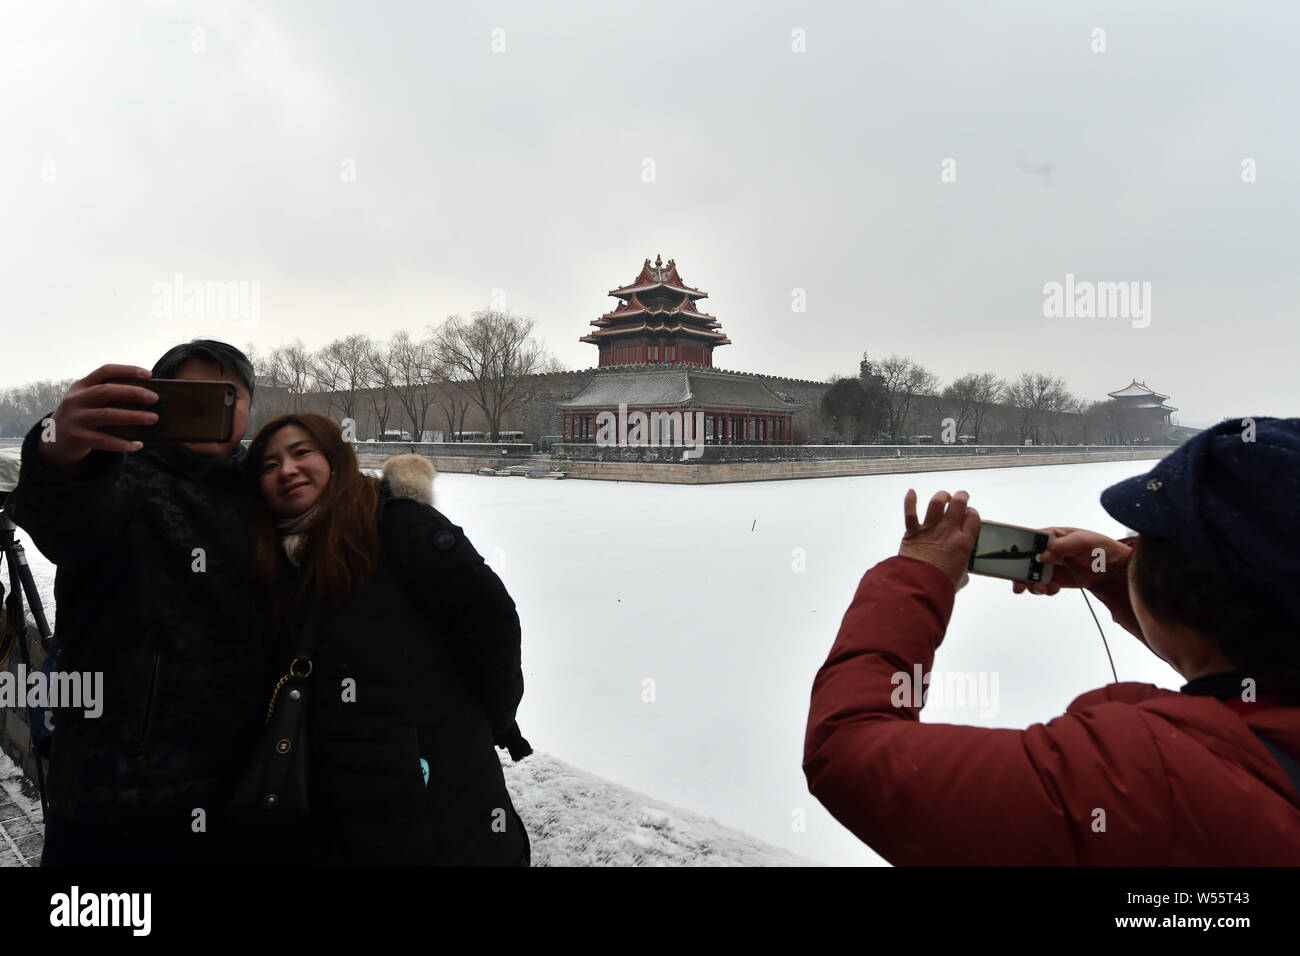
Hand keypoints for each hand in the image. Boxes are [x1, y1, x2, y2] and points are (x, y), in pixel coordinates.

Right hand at [37, 364, 157, 472]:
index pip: (104, 371)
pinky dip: (123, 443)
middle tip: (154, 398)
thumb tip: (147, 397)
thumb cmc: (82, 416)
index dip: (127, 370)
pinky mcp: (77, 438)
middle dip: (132, 392)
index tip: (148, 374)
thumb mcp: (88, 401)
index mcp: (81, 386)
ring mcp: (75, 419)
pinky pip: (104, 441)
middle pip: (105, 391)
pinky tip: (138, 445)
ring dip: (132, 416)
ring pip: (106, 415)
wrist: (54, 440)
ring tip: (153, 418)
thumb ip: (109, 397)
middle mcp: (76, 400)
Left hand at [899, 489, 979, 589]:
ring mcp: (930, 530)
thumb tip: (964, 574)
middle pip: (958, 504)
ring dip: (941, 497)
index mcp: (963, 543)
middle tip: (961, 497)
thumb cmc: (940, 584)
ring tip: (943, 498)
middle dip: (961, 497)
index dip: (972, 513)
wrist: (920, 587)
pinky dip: (910, 500)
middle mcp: (948, 532)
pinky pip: (910, 512)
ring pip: (937, 503)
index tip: (969, 514)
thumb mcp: (960, 578)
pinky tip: (911, 492)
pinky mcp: (913, 532)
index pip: (973, 517)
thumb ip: (963, 571)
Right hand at [1010, 527, 1131, 595]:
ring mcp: (1050, 566)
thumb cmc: (1099, 546)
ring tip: (1041, 589)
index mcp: (1049, 536)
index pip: (1027, 541)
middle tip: (1019, 584)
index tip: (1013, 560)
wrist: (1113, 567)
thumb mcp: (1082, 541)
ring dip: (1032, 584)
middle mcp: (1046, 551)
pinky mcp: (1056, 579)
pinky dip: (1045, 590)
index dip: (1018, 550)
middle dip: (1019, 573)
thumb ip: (1062, 546)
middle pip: (1025, 561)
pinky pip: (1044, 586)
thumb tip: (1043, 556)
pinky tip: (1053, 589)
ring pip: (1031, 576)